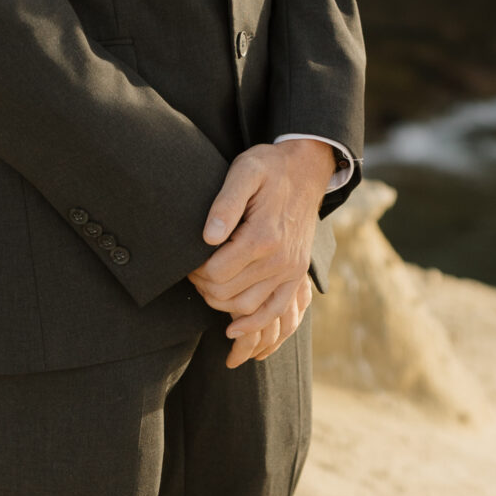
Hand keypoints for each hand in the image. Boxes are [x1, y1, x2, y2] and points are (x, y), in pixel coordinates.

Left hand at [189, 140, 333, 368]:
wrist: (306, 169)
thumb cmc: (270, 167)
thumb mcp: (245, 170)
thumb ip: (225, 203)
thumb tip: (209, 237)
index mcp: (263, 236)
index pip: (216, 272)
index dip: (195, 270)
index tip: (188, 258)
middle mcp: (280, 259)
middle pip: (227, 293)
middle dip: (203, 285)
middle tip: (194, 270)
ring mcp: (291, 269)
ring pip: (246, 307)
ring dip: (221, 303)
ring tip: (208, 283)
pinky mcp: (297, 274)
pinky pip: (275, 311)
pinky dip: (253, 324)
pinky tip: (233, 328)